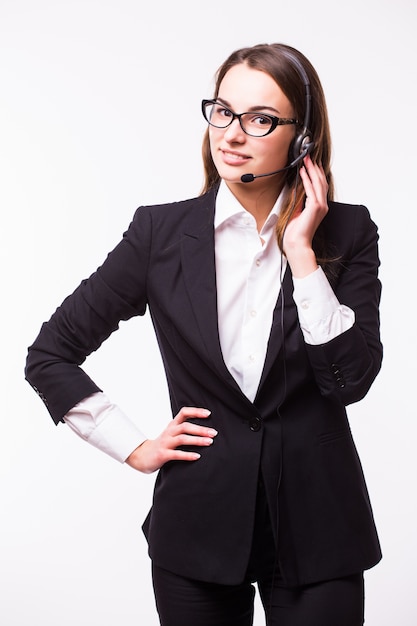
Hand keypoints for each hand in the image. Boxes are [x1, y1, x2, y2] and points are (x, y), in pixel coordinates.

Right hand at [125, 406, 216, 473]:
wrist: (142, 457)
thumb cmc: (162, 445)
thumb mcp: (171, 434)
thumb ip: (183, 430)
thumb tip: (205, 429)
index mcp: (172, 425)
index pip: (183, 412)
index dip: (196, 411)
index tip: (208, 414)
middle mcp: (169, 432)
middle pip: (185, 426)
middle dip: (201, 429)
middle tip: (214, 433)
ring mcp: (165, 443)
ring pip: (182, 439)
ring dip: (197, 440)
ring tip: (209, 442)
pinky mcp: (162, 454)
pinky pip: (176, 454)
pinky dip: (188, 455)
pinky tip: (197, 456)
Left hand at [283, 155, 328, 276]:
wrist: (296, 243)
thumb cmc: (295, 232)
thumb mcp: (296, 211)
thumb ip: (299, 199)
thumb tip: (296, 187)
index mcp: (319, 206)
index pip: (319, 185)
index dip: (315, 173)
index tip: (309, 163)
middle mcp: (322, 205)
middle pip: (321, 181)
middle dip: (314, 167)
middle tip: (308, 156)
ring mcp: (320, 206)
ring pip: (318, 182)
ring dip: (311, 169)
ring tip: (306, 159)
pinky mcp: (315, 207)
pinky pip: (311, 189)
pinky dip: (307, 179)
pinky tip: (303, 171)